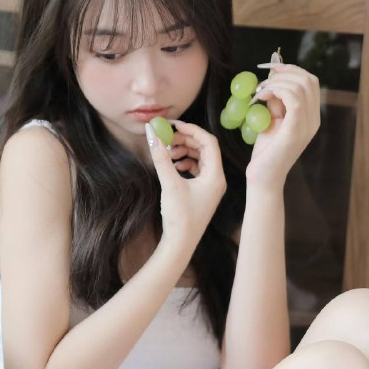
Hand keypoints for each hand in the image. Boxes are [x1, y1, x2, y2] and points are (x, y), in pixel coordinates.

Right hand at [146, 118, 225, 257]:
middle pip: (205, 149)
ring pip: (200, 159)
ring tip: (168, 152)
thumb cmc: (179, 217)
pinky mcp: (203, 193)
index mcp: (215, 176)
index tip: (173, 125)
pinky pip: (196, 170)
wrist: (180, 243)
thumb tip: (151, 134)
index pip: (208, 142)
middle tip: (167, 137)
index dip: (191, 130)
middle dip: (186, 140)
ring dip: (184, 151)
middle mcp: (216, 179)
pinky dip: (184, 163)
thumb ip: (161, 157)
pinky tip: (172, 165)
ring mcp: (210, 187)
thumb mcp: (169, 183)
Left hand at [246, 63, 320, 188]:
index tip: (271, 69)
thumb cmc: (266, 152)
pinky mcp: (295, 131)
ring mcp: (306, 126)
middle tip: (264, 79)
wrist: (263, 178)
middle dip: (285, 72)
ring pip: (300, 86)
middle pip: (308, 80)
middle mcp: (313, 120)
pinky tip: (262, 97)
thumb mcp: (271, 121)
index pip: (310, 82)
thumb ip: (276, 103)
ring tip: (260, 92)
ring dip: (277, 82)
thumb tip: (272, 80)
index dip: (292, 69)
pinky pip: (294, 99)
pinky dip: (276, 91)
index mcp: (310, 117)